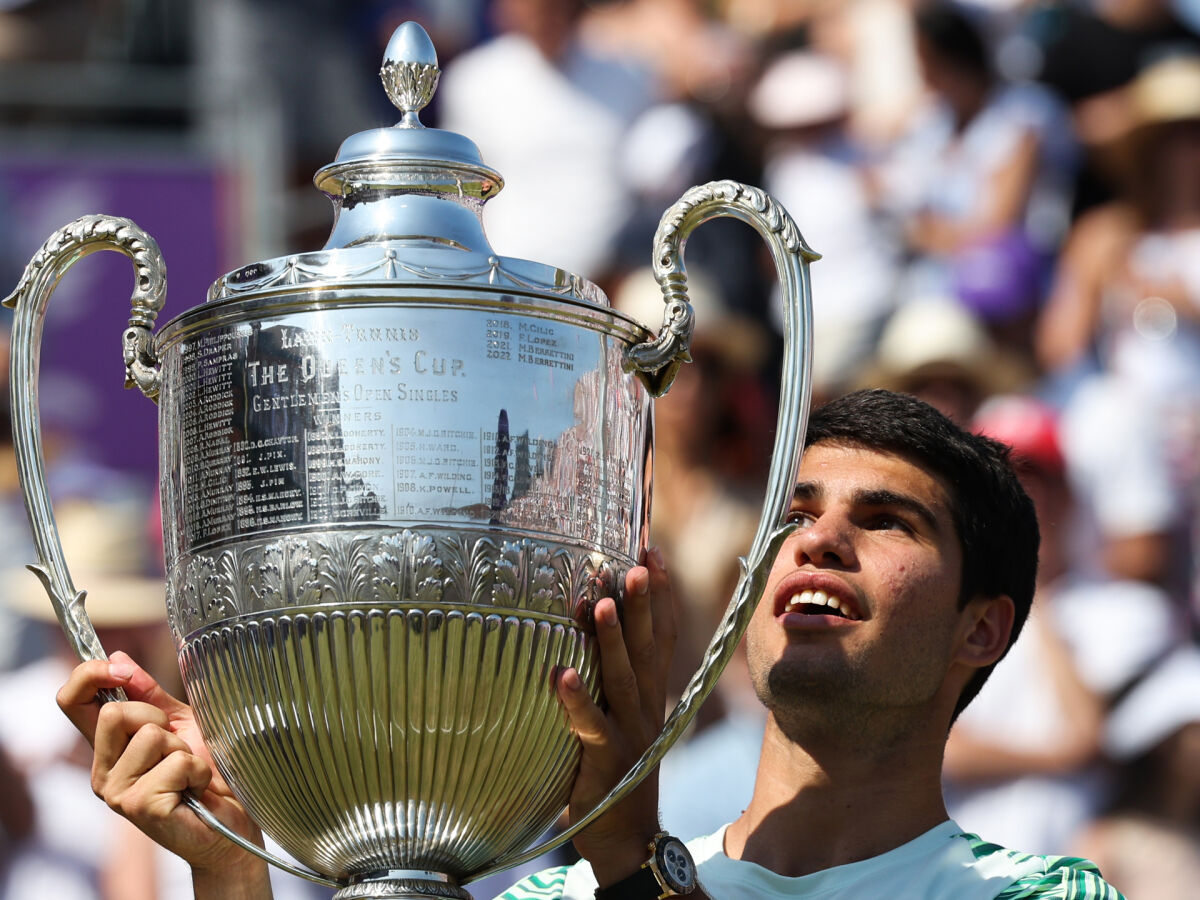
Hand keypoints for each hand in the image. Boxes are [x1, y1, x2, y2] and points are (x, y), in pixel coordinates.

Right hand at [57, 651, 271, 896]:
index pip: (72, 701)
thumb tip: (118, 657)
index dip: (90, 675)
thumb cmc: (208, 770)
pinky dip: (197, 769)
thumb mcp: (180, 722)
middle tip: (177, 745)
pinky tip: (195, 788)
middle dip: (157, 717)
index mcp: (108, 748)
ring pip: (149, 736)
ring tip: (188, 771)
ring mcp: (117, 793)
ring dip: (183, 748)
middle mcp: (103, 772)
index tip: (120, 670)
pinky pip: (174, 763)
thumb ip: (149, 694)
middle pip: (114, 712)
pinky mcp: (140, 808)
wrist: (233, 816)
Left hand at [557, 548, 676, 886]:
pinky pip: (588, 725)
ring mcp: (628, 732)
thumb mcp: (620, 714)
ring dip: (611, 639)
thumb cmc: (614, 767)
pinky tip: (559, 674)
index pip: (662, 634)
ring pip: (622, 678)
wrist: (627, 836)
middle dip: (644, 603)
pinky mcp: (604, 759)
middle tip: (637, 561)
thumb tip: (585, 619)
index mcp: (650, 693)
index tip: (652, 551)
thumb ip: (611, 674)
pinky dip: (575, 699)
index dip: (660, 593)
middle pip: (649, 647)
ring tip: (598, 602)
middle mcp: (646, 706)